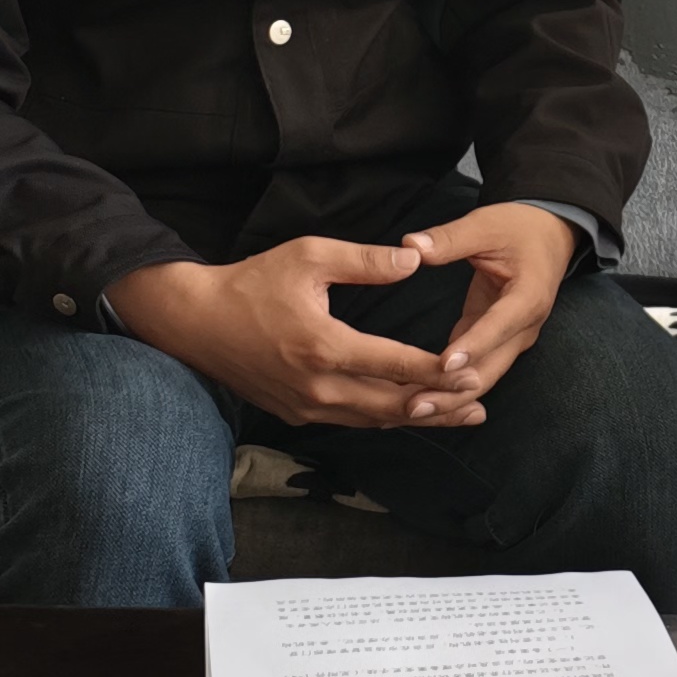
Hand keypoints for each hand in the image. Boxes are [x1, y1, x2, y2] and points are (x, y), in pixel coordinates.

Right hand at [108, 234, 485, 429]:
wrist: (195, 322)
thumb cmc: (252, 282)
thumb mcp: (309, 256)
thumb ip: (365, 261)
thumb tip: (414, 261)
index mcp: (324, 346)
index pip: (395, 366)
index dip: (438, 371)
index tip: (473, 370)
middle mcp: (317, 387)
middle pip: (392, 406)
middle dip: (440, 406)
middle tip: (480, 404)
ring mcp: (304, 406)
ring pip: (373, 420)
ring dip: (417, 418)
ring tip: (460, 416)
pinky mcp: (295, 414)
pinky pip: (350, 421)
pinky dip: (384, 418)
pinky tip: (410, 413)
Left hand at [403, 202, 577, 398]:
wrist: (549, 234)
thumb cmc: (520, 227)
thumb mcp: (486, 224)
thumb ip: (449, 238)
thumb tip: (410, 247)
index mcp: (528, 296)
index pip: (499, 326)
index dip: (473, 346)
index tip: (443, 364)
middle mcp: (525, 327)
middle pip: (490, 369)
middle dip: (453, 391)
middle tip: (414, 406)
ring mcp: (512, 339)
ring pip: (482, 377)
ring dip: (448, 397)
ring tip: (410, 411)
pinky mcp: (496, 342)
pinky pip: (473, 370)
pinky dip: (448, 386)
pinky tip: (417, 397)